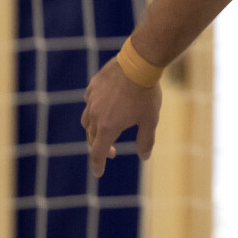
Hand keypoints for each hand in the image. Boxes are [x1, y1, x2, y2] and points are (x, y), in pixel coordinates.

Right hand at [81, 56, 162, 176]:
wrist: (138, 64)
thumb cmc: (146, 94)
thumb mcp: (150, 120)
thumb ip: (146, 140)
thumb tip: (143, 157)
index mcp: (107, 127)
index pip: (98, 153)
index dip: (97, 165)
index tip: (98, 173)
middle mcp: (95, 115)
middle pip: (91, 137)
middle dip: (100, 147)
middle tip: (112, 151)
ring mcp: (92, 99)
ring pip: (86, 120)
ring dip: (93, 129)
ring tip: (105, 130)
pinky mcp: (93, 86)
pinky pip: (89, 101)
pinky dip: (94, 109)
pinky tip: (104, 106)